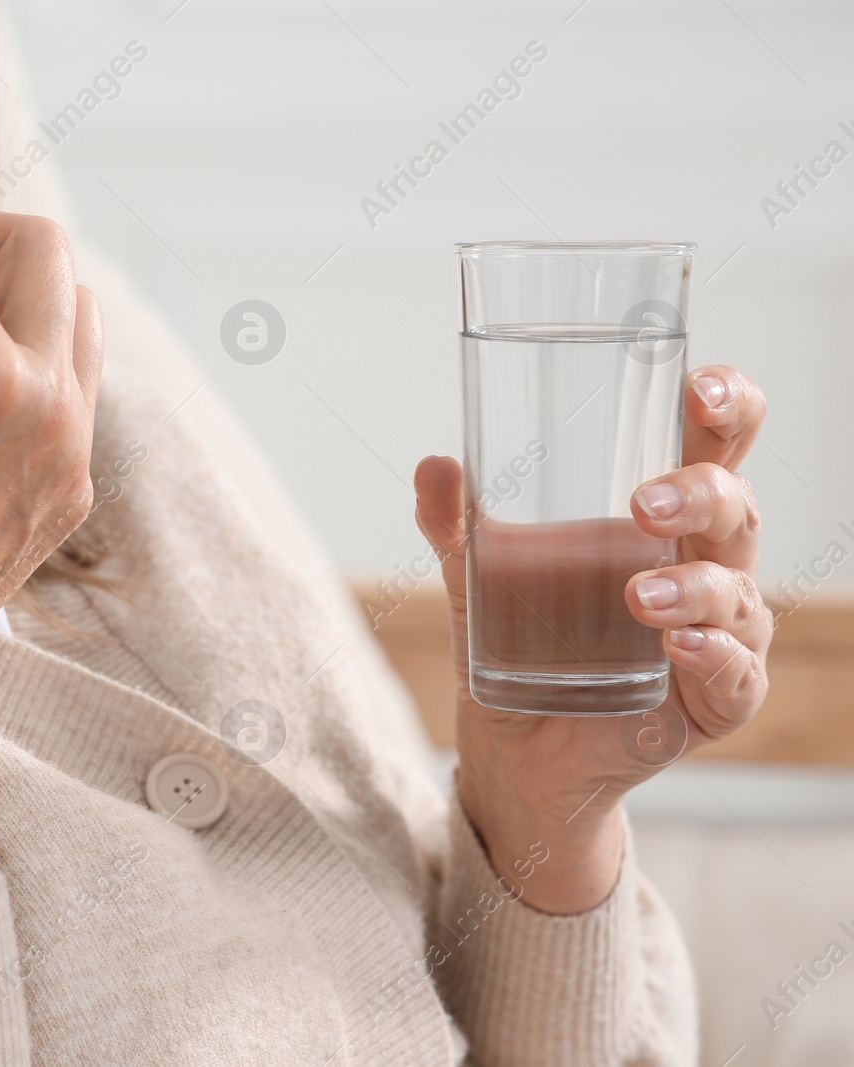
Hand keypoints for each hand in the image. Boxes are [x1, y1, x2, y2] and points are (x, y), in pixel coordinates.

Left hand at [413, 366, 770, 912]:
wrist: (514, 749)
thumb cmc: (521, 643)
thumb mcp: (478, 579)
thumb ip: (457, 526)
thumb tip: (435, 466)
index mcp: (665, 519)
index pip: (716, 448)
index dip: (726, 409)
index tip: (700, 386)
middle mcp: (705, 567)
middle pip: (737, 510)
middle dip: (702, 495)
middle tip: (645, 502)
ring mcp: (719, 635)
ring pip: (738, 595)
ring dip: (696, 589)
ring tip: (638, 595)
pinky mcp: (712, 701)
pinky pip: (733, 676)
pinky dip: (713, 657)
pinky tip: (679, 647)